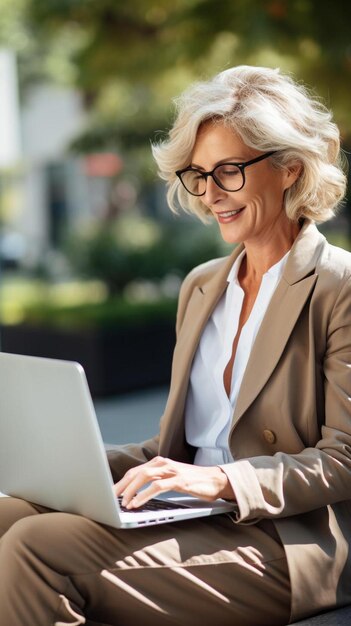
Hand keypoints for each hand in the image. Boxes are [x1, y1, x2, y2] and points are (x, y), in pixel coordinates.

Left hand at [114, 456, 235, 508]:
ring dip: (130, 491)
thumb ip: (155, 481)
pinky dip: (144, 495)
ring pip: (144, 477)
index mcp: (159, 463)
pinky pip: (157, 487)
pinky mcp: (179, 480)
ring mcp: (171, 471)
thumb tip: (135, 493)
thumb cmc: (192, 482)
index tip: (110, 494)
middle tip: (109, 499)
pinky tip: (137, 503)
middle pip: (135, 473)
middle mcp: (163, 464)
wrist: (216, 480)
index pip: (134, 472)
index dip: (120, 483)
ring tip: (122, 504)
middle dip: (120, 487)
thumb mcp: (171, 479)